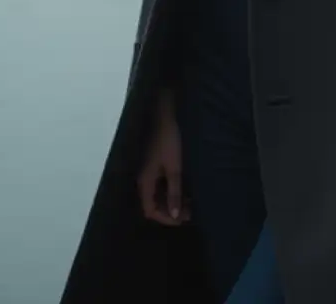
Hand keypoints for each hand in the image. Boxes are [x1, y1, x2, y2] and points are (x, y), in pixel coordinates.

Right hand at [137, 89, 190, 225]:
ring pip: (159, 194)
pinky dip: (172, 190)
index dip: (165, 219)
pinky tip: (186, 190)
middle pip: (153, 204)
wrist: (166, 115)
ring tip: (191, 203)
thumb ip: (174, 192)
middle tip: (190, 213)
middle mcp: (144, 179)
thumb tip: (174, 216)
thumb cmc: (169, 141)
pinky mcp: (156, 164)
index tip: (182, 220)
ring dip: (172, 201)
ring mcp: (150, 171)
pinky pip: (162, 184)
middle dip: (170, 211)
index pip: (150, 210)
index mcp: (145, 182)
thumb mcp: (174, 168)